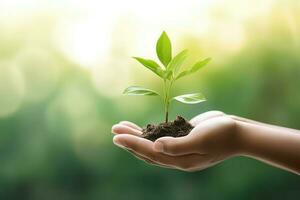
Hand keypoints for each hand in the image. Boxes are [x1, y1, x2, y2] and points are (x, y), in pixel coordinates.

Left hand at [111, 111, 238, 171]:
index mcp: (180, 160)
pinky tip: (139, 127)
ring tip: (119, 127)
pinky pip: (160, 137)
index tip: (117, 137)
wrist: (237, 132)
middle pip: (147, 151)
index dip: (132, 144)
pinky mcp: (181, 138)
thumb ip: (178, 145)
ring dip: (135, 136)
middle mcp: (176, 157)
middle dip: (129, 141)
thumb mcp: (202, 139)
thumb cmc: (222, 135)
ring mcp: (178, 148)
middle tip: (113, 131)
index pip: (150, 153)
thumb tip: (155, 147)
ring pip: (151, 144)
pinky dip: (148, 132)